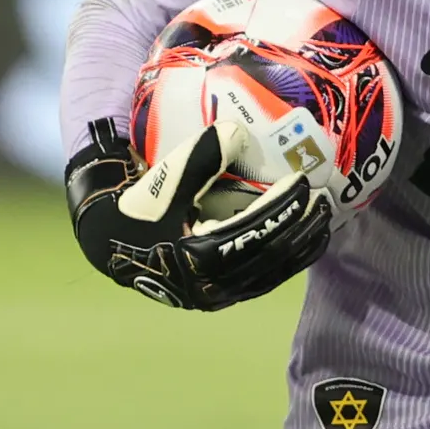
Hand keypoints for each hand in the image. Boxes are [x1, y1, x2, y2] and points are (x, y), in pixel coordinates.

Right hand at [65, 120, 331, 311]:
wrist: (106, 240)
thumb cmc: (134, 204)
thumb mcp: (162, 180)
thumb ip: (200, 156)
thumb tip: (238, 131)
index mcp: (194, 258)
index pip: (253, 231)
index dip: (282, 207)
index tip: (303, 182)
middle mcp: (209, 285)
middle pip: (271, 255)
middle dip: (302, 225)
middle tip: (324, 197)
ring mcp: (217, 295)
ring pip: (274, 272)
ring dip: (302, 244)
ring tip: (323, 215)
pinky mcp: (222, 297)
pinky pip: (266, 278)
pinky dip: (290, 258)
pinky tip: (307, 238)